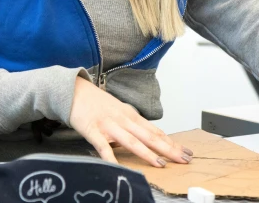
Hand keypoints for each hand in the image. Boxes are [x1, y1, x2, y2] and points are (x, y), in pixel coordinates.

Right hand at [68, 77, 191, 166]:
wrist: (73, 90)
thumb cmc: (96, 102)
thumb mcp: (119, 110)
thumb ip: (132, 123)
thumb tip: (147, 137)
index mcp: (131, 115)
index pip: (155, 131)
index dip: (171, 142)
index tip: (185, 151)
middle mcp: (123, 119)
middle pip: (149, 136)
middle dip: (168, 148)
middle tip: (184, 158)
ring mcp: (109, 125)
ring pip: (132, 141)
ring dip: (147, 153)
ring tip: (161, 163)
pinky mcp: (93, 130)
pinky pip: (104, 147)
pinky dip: (112, 158)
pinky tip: (120, 167)